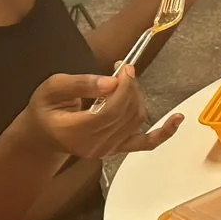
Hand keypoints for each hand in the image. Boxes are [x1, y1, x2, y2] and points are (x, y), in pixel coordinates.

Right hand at [26, 66, 183, 160]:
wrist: (42, 135)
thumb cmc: (45, 109)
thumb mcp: (52, 88)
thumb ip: (81, 84)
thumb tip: (111, 83)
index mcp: (75, 131)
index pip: (110, 111)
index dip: (123, 89)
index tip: (125, 69)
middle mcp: (94, 145)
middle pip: (126, 114)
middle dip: (130, 88)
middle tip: (124, 69)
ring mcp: (108, 150)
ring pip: (136, 120)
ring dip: (137, 98)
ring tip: (125, 82)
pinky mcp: (118, 149)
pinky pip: (146, 143)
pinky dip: (164, 132)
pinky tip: (178, 119)